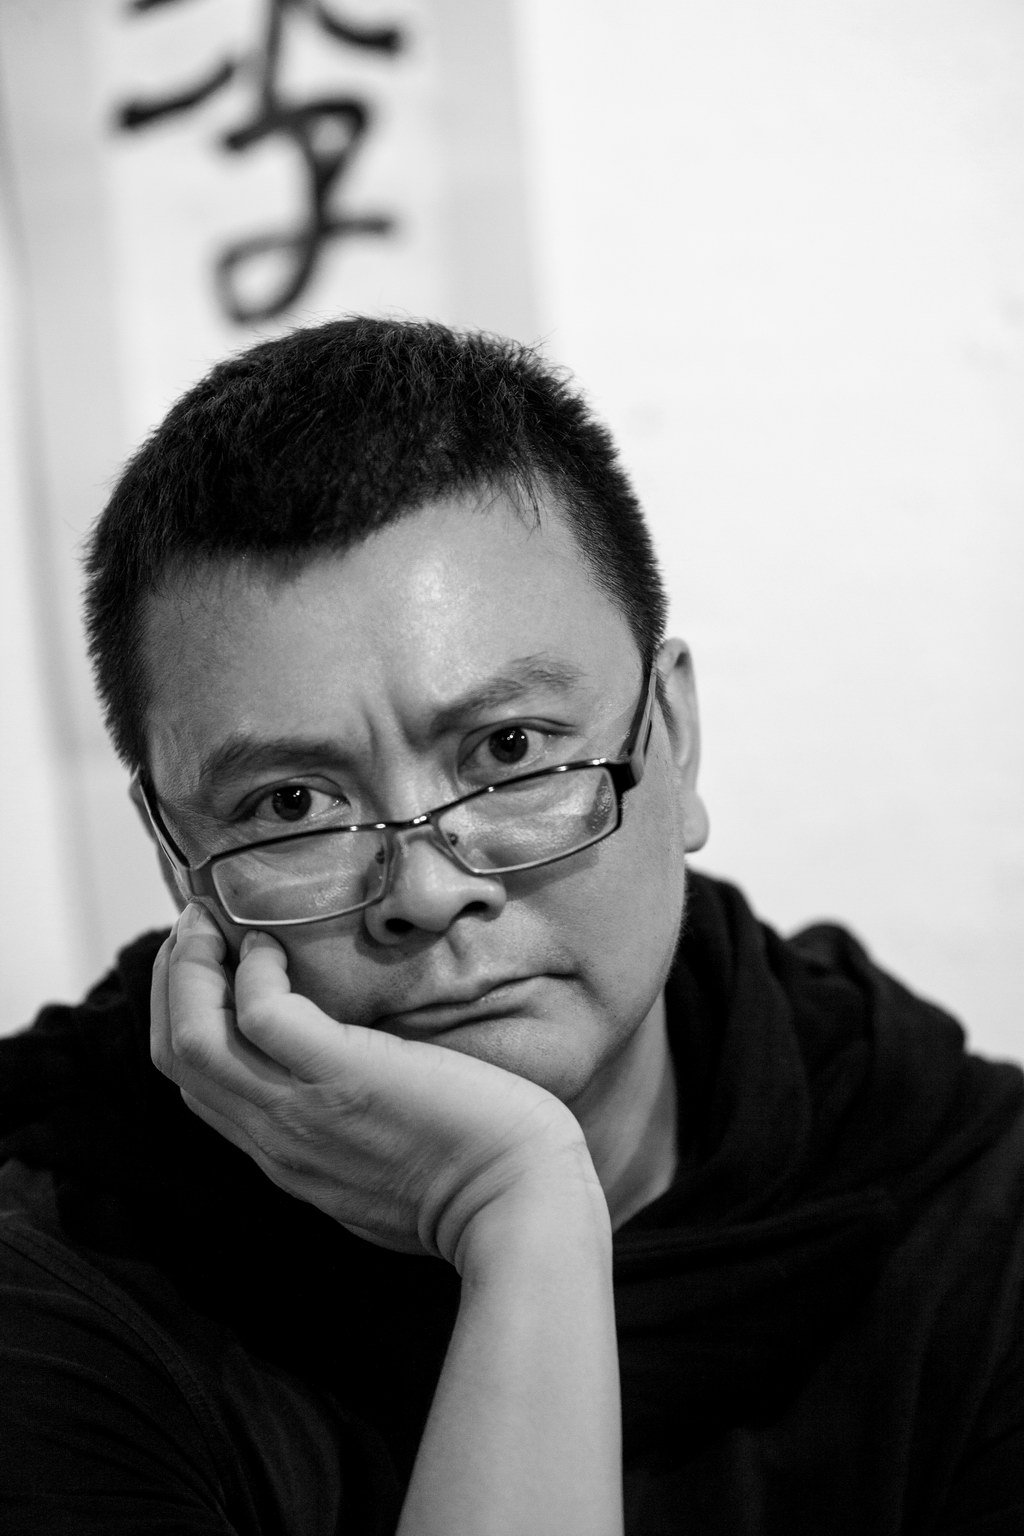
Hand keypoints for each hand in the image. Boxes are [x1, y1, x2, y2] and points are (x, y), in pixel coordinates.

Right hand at [150, 904, 599, 1266]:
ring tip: (210, 921)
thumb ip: (354, 1134)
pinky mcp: (341, 1076)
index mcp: (288, 1156)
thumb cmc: (482, 1182)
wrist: (522, 1207)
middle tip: (192, 929)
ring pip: (194, 1040)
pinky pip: (262, 1014)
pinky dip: (254, 971)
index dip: (187, 1020)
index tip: (203, 969)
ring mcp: (302, 1110)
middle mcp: (277, 1138)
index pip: (200, 1088)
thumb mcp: (388, 1169)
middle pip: (178, 1060)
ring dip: (188, 970)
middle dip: (171, 984)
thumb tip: (361, 1091)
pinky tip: (274, 944)